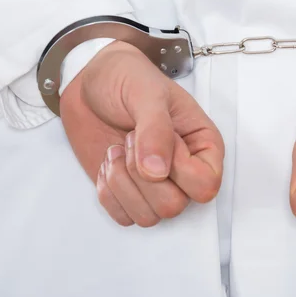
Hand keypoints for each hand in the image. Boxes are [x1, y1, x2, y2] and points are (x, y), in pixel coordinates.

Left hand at [60, 41, 223, 226]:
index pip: (206, 185)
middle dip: (142, 175)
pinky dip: (109, 192)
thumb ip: (156, 129)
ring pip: (148, 216)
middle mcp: (184, 172)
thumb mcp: (146, 93)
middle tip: (132, 139)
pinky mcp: (129, 194)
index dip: (179, 169)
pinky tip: (109, 164)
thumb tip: (158, 171)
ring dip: (123, 183)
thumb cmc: (126, 79)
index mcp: (203, 146)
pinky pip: (123, 217)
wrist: (89, 84)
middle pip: (174, 206)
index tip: (162, 138)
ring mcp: (156, 186)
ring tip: (119, 150)